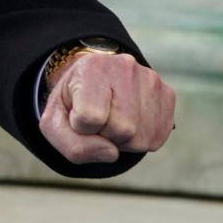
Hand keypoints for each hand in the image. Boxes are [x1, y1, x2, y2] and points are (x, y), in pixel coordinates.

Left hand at [38, 52, 175, 163]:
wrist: (92, 81)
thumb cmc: (72, 104)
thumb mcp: (55, 123)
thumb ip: (72, 145)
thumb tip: (111, 154)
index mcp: (92, 68)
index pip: (91, 117)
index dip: (81, 127)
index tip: (78, 115)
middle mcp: (125, 68)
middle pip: (122, 130)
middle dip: (105, 135)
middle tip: (98, 120)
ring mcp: (150, 80)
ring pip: (141, 138)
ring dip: (123, 140)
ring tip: (112, 120)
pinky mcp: (167, 94)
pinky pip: (157, 138)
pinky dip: (140, 140)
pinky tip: (129, 123)